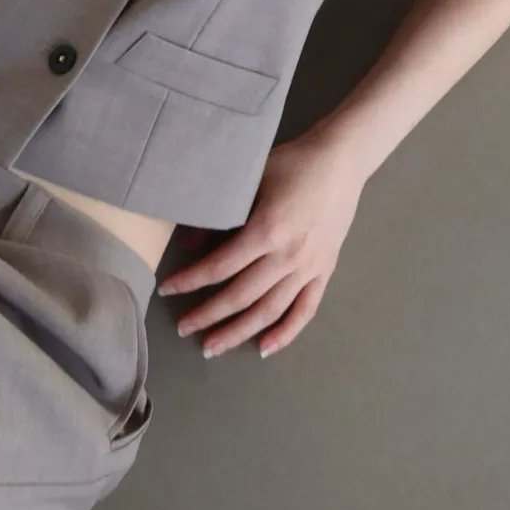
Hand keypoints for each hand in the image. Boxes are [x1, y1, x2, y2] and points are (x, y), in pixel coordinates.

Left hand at [156, 131, 369, 358]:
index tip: (168, 290)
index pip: (220, 266)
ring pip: (269, 311)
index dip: (191, 280)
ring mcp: (309, 268)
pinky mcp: (325, 271)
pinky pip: (305, 310)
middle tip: (184, 329)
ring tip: (213, 347)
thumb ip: (222, 215)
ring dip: (239, 332)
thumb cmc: (292, 164)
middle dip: (208, 315)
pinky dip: (285, 333)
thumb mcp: (251, 180)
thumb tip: (189, 243)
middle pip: (241, 296)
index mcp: (267, 230)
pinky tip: (264, 348)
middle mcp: (288, 256)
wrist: (341, 160)